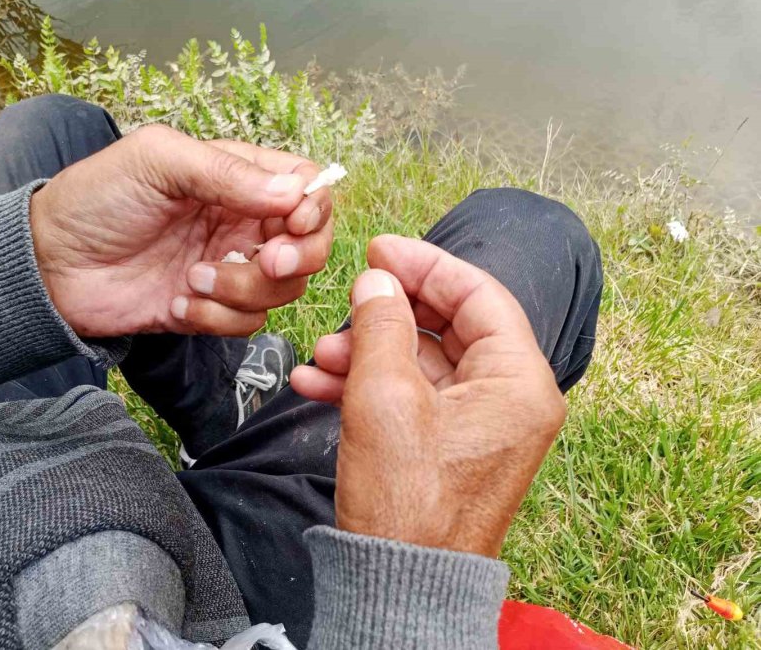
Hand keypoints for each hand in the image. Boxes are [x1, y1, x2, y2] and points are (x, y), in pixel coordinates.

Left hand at [30, 126, 332, 336]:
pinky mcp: (210, 309)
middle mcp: (242, 223)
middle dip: (295, 259)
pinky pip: (247, 323)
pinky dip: (216, 317)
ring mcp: (229, 268)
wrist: (48, 265)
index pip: (308, 187)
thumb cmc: (96, 199)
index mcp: (237, 178)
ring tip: (191, 278)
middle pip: (309, 245)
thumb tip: (295, 191)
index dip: (314, 208)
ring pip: (282, 290)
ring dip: (242, 290)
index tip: (292, 223)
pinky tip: (176, 302)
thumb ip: (227, 172)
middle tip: (263, 261)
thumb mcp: (157, 161)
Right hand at [291, 235, 565, 557]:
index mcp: (518, 382)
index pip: (479, 294)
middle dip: (389, 313)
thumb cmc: (405, 502)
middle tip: (349, 294)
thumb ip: (381, 325)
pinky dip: (370, 386)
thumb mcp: (384, 398)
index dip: (426, 264)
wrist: (400, 588)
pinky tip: (318, 384)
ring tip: (318, 356)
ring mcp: (480, 426)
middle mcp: (509, 400)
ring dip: (369, 352)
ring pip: (424, 362)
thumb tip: (376, 281)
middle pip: (450, 326)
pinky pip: (413, 398)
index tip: (379, 248)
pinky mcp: (449, 448)